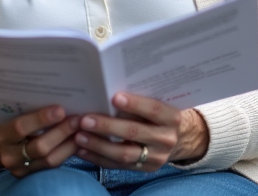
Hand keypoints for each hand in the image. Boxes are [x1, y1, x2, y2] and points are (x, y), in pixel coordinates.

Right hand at [0, 105, 80, 177]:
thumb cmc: (6, 121)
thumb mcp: (9, 112)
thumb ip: (26, 107)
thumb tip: (56, 93)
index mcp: (0, 134)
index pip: (21, 127)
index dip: (41, 119)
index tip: (60, 109)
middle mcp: (8, 155)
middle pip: (39, 147)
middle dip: (62, 132)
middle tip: (78, 119)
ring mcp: (19, 168)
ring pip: (50, 160)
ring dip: (69, 144)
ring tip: (82, 129)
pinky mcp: (30, 176)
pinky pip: (52, 166)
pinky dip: (67, 152)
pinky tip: (77, 140)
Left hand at [73, 93, 208, 170]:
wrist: (178, 138)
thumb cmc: (159, 113)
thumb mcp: (158, 102)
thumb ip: (140, 97)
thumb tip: (107, 87)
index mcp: (172, 118)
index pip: (153, 109)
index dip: (135, 104)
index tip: (114, 97)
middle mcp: (166, 139)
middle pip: (134, 133)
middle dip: (107, 126)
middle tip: (84, 119)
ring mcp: (156, 157)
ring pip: (124, 154)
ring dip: (98, 145)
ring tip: (79, 136)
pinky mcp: (145, 170)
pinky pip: (118, 166)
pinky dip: (98, 158)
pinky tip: (82, 150)